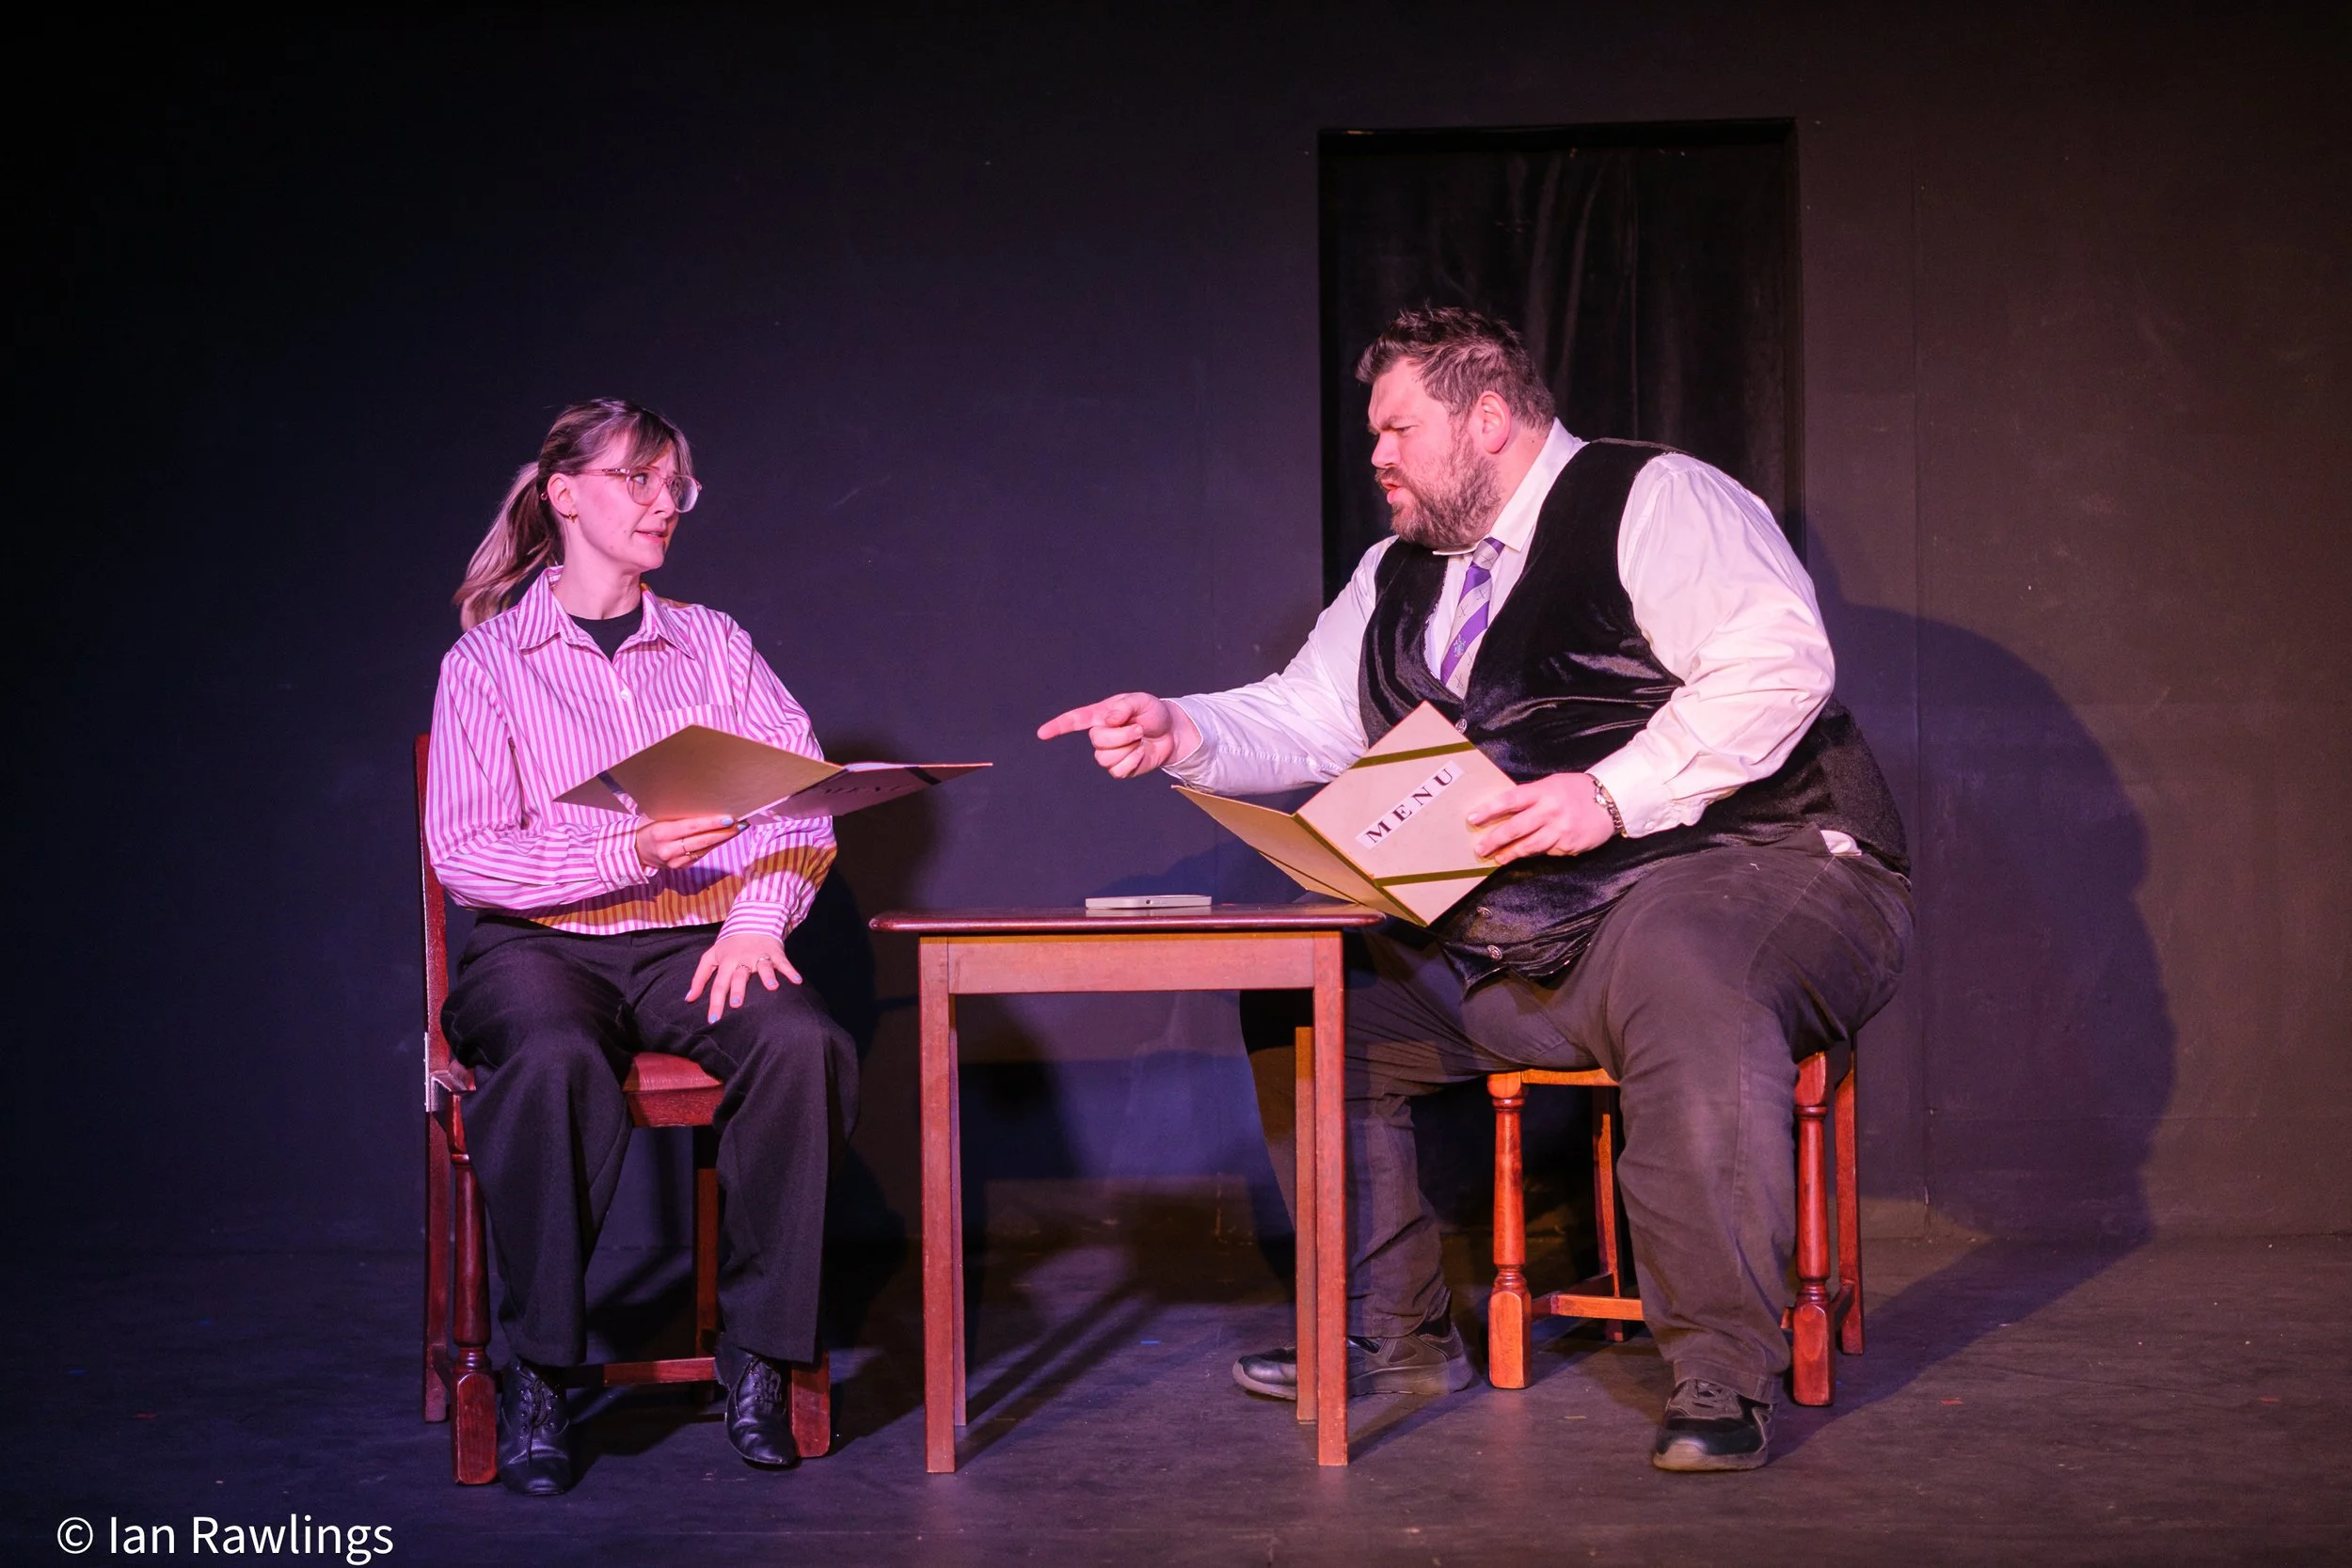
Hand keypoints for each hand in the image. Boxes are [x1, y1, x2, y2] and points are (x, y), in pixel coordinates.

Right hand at [636, 813, 741, 871]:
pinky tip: (725, 836)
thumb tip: (704, 803)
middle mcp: (669, 850)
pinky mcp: (681, 868)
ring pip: (705, 849)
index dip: (712, 823)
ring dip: (724, 839)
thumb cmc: (649, 827)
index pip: (692, 827)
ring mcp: (675, 862)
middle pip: (703, 840)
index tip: (729, 818)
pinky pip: (701, 855)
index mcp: (661, 833)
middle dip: (725, 832)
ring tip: (739, 828)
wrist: (635, 851)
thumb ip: (676, 815)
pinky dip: (714, 845)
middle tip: (742, 823)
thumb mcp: (656, 817)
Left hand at [686, 933, 800, 1023]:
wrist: (751, 921)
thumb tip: (689, 999)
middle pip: (740, 976)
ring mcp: (760, 955)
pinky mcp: (775, 952)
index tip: (713, 1020)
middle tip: (737, 1004)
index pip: (719, 984)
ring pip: (763, 967)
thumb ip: (699, 978)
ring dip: (768, 977)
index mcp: (726, 962)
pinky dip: (791, 971)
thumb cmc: (729, 946)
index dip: (715, 1002)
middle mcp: (743, 959)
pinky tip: (797, 981)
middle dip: (738, 989)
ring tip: (772, 988)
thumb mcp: (711, 957)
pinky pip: (784, 963)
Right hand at [1036, 692, 1201, 779]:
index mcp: (1100, 715)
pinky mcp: (1120, 768)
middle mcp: (1101, 734)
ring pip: (1105, 759)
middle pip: (1096, 741)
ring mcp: (1109, 753)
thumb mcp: (1142, 701)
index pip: (1074, 720)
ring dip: (1128, 749)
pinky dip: (1133, 762)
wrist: (1171, 733)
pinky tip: (1141, 753)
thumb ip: (1125, 706)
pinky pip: (1118, 772)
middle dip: (1121, 736)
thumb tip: (1109, 719)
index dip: (1058, 726)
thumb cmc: (1153, 713)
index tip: (1042, 734)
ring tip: (1140, 740)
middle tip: (1139, 729)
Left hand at [1464, 772, 1616, 862]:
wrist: (1610, 802)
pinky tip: (1524, 855)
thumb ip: (1531, 796)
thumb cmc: (1576, 790)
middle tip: (1479, 847)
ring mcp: (1560, 830)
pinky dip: (1534, 853)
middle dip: (1494, 839)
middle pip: (1515, 828)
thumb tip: (1504, 810)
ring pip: (1529, 846)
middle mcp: (1550, 811)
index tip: (1472, 818)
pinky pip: (1546, 852)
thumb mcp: (1552, 784)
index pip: (1510, 800)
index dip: (1489, 810)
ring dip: (1510, 853)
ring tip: (1497, 857)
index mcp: (1544, 791)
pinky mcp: (1568, 846)